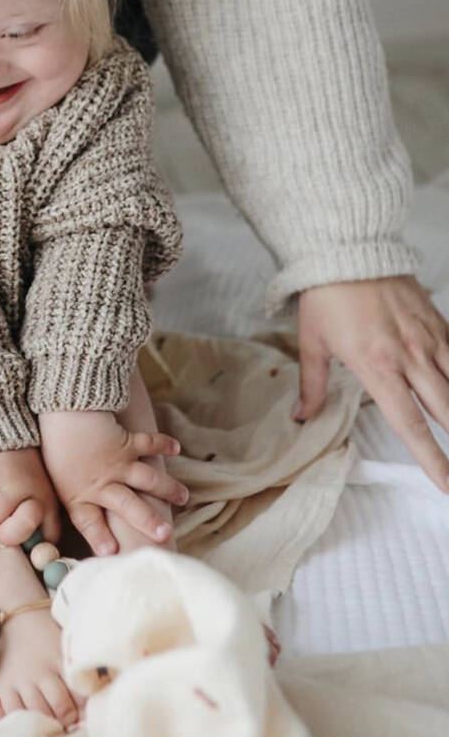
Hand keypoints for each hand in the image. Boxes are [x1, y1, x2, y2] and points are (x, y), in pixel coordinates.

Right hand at [0, 447, 60, 547]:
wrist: (8, 438)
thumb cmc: (19, 479)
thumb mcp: (36, 502)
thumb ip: (33, 530)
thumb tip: (30, 558)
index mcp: (48, 507)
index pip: (44, 542)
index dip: (26, 545)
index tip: (16, 538)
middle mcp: (34, 495)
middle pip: (10, 535)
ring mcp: (12, 483)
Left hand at [40, 409, 184, 555]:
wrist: (60, 411)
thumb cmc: (55, 451)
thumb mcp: (57, 485)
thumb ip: (73, 507)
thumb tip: (64, 536)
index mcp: (79, 495)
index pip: (89, 522)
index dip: (99, 537)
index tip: (110, 552)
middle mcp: (101, 482)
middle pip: (127, 504)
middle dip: (146, 520)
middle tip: (164, 534)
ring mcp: (117, 462)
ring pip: (147, 478)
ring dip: (167, 488)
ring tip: (183, 498)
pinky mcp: (126, 441)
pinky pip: (148, 443)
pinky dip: (163, 444)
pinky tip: (175, 448)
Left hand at [296, 275, 448, 492]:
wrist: (346, 251)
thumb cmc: (325, 297)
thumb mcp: (310, 343)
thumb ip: (312, 385)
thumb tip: (301, 418)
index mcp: (377, 367)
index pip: (410, 424)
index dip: (431, 459)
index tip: (446, 485)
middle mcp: (410, 358)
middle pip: (446, 411)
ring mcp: (429, 339)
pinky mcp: (439, 323)